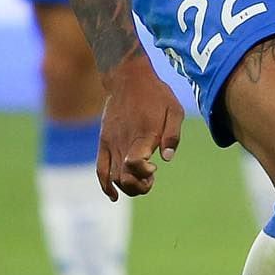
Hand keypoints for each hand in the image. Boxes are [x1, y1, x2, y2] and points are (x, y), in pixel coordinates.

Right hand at [96, 54, 184, 200]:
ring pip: (113, 176)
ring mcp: (112, 143)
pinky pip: (100, 169)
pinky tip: (114, 196)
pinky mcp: (104, 142)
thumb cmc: (156, 95)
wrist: (128, 78)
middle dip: (138, 186)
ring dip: (127, 187)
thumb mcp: (174, 109)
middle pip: (124, 176)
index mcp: (143, 135)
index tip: (154, 168)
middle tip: (150, 180)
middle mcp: (124, 142)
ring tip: (142, 182)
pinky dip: (105, 185)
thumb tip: (167, 159)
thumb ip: (172, 135)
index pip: (134, 163)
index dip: (143, 173)